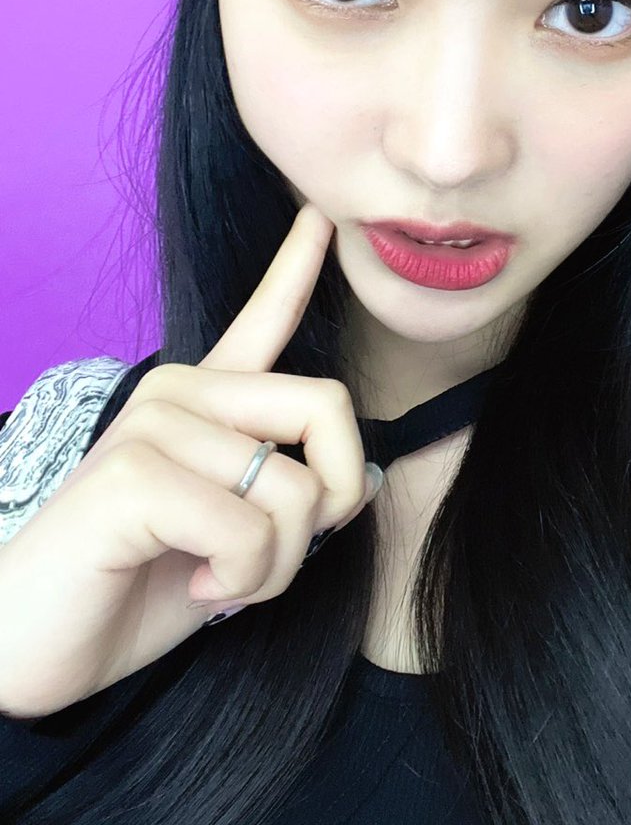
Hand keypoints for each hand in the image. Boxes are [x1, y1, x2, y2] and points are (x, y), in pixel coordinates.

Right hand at [0, 204, 380, 718]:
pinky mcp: (136, 470)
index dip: (298, 267)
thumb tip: (363, 480)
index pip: (264, 318)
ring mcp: (156, 421)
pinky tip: (195, 585)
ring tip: (218, 579)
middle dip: (334, 500)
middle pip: (326, 406)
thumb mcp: (234, 539)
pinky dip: (242, 579)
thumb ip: (286, 497)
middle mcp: (181, 391)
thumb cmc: (135, 588)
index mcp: (203, 401)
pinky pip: (250, 529)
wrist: (30, 648)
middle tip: (276, 558)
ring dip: (277, 565)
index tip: (321, 215)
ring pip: (296, 489)